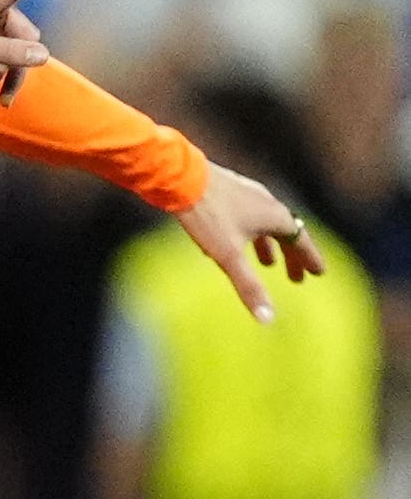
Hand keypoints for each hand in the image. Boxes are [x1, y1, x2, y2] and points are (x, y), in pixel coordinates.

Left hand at [176, 158, 333, 323]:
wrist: (179, 179)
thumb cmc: (209, 217)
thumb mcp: (229, 256)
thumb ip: (249, 287)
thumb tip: (268, 320)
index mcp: (276, 216)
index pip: (301, 241)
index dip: (309, 259)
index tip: (318, 273)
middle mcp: (267, 202)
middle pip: (285, 233)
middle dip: (290, 257)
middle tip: (295, 279)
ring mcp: (247, 194)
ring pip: (264, 225)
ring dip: (268, 246)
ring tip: (266, 264)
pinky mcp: (228, 191)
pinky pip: (245, 217)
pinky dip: (247, 234)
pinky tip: (230, 243)